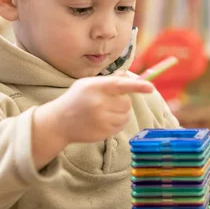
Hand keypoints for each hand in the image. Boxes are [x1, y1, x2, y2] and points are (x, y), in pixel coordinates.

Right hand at [32, 75, 153, 167]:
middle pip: (126, 103)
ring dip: (120, 113)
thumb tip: (126, 76)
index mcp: (95, 87)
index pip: (120, 85)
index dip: (138, 86)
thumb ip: (108, 80)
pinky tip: (102, 121)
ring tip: (104, 112)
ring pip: (126, 116)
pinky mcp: (102, 132)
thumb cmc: (75, 99)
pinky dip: (116, 123)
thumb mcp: (87, 84)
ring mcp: (101, 120)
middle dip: (122, 102)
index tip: (151, 88)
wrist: (59, 122)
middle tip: (108, 103)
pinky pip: (120, 126)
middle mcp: (98, 103)